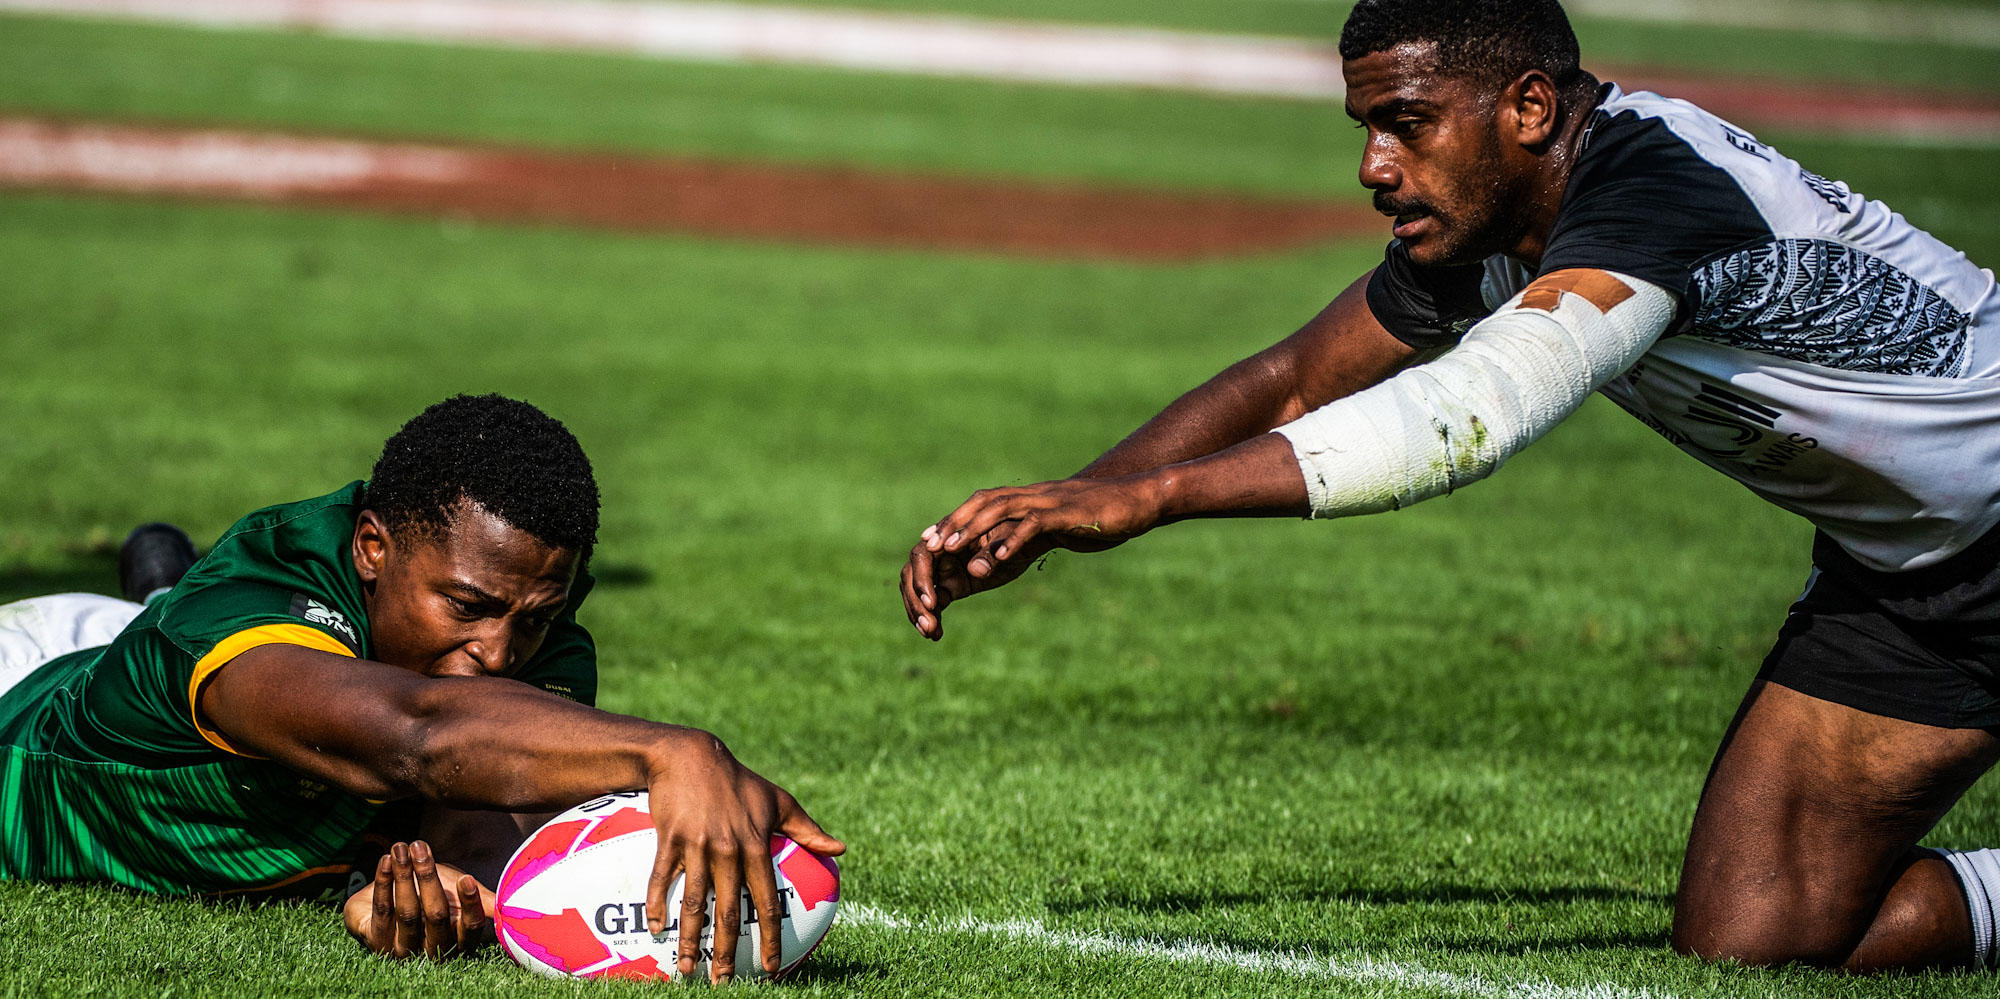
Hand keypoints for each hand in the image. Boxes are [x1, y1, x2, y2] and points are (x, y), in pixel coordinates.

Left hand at [344, 840, 494, 958]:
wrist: (383, 901)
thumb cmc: (428, 894)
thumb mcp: (457, 893)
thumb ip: (482, 899)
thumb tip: (512, 900)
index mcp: (458, 941)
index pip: (470, 927)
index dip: (470, 903)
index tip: (466, 878)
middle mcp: (433, 950)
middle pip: (436, 916)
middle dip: (428, 877)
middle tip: (419, 846)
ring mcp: (404, 950)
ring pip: (408, 912)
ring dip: (404, 875)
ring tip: (401, 847)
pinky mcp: (377, 943)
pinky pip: (382, 910)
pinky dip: (384, 882)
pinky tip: (386, 861)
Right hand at [646, 732, 845, 982]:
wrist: (691, 755)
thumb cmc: (739, 781)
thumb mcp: (778, 800)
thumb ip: (807, 829)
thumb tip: (841, 849)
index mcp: (757, 845)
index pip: (767, 901)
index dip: (770, 936)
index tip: (772, 966)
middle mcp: (729, 850)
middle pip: (729, 911)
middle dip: (727, 951)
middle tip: (725, 982)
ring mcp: (697, 846)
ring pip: (694, 901)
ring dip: (691, 939)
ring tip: (688, 968)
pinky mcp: (669, 839)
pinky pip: (661, 878)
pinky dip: (657, 904)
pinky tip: (656, 928)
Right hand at [901, 521, 1058, 640]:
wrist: (1029, 540)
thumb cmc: (1018, 533)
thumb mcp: (1008, 540)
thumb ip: (991, 553)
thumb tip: (975, 569)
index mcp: (948, 534)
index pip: (922, 555)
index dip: (922, 579)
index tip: (933, 603)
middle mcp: (939, 550)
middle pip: (912, 576)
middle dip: (916, 602)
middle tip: (928, 627)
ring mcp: (943, 569)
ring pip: (918, 592)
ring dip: (919, 613)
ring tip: (931, 634)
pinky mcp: (950, 585)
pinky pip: (933, 603)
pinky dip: (931, 618)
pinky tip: (936, 636)